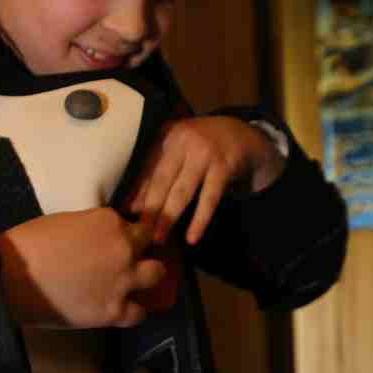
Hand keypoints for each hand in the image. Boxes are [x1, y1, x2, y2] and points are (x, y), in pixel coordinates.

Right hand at [0, 208, 167, 328]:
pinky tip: (124, 309)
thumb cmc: (27, 245)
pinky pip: (139, 312)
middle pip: (149, 244)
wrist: (9, 279)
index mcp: (108, 221)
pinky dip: (133, 311)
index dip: (125, 234)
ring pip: (156, 275)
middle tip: (126, 259)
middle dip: (140, 250)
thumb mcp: (65, 222)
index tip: (116, 241)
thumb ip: (90, 229)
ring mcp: (123, 280)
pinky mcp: (114, 311)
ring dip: (146, 277)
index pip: (132, 224)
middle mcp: (124, 248)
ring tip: (134, 283)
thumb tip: (97, 241)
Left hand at [125, 116, 282, 245]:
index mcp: (168, 136)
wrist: (245, 134)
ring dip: (170, 216)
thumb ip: (157, 170)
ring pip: (182, 191)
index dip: (137, 193)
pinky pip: (209, 199)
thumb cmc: (204, 146)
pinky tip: (192, 238)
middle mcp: (184, 141)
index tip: (126, 214)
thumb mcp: (180, 150)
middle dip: (150, 208)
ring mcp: (205, 153)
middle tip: (140, 232)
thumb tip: (132, 204)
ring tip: (159, 238)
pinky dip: (199, 220)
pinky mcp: (223, 167)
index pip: (148, 168)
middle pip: (162, 180)